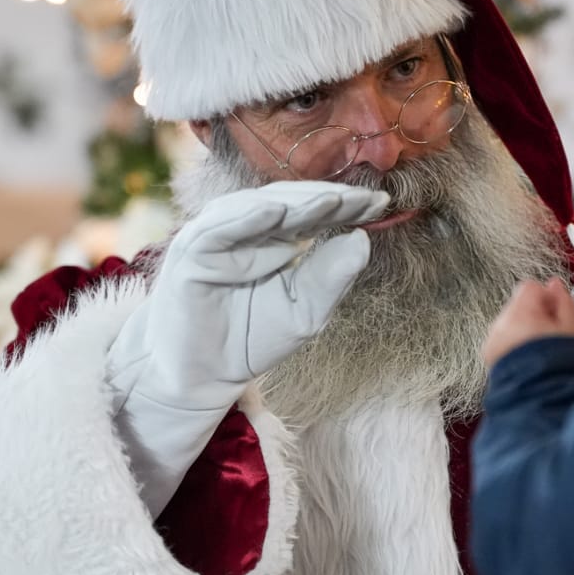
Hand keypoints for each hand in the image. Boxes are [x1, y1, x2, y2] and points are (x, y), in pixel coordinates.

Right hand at [110, 180, 389, 413]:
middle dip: (329, 198)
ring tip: (333, 199)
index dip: (347, 205)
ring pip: (257, 207)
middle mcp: (245, 227)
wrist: (201, 376)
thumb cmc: (251, 338)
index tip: (383, 204)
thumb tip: (363, 240)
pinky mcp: (191, 253)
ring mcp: (216, 235)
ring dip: (296, 202)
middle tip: (366, 198)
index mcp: (274, 236)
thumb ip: (331, 278)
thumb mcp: (304, 312)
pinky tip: (278, 211)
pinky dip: (247, 218)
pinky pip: (220, 229)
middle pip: (290, 201)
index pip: (314, 211)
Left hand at [481, 277, 573, 368]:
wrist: (542, 399)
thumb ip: (564, 302)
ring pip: (510, 321)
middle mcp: (500, 324)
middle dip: (535, 314)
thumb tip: (555, 284)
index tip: (556, 315)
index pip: (530, 287)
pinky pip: (503, 338)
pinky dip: (515, 343)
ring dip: (525, 329)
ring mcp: (492, 340)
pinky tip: (530, 358)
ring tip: (541, 350)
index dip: (546, 298)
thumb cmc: (560, 366)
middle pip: (518, 304)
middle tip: (551, 335)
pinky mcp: (489, 355)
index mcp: (520, 314)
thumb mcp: (571, 330)